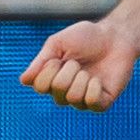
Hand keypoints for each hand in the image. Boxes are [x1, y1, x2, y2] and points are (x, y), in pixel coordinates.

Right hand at [20, 14, 139, 110]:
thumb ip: (41, 62)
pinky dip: (94, 88)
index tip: (59, 58)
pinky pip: (92, 103)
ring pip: (73, 97)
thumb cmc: (86, 37)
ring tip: (89, 70)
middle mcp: (64, 93)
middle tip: (78, 61)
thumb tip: (23, 81)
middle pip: (57, 90)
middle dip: (68, 70)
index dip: (49, 70)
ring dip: (82, 77)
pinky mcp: (101, 103)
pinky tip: (98, 79)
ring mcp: (83, 100)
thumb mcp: (58, 43)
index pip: (39, 86)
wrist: (116, 36)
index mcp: (51, 79)